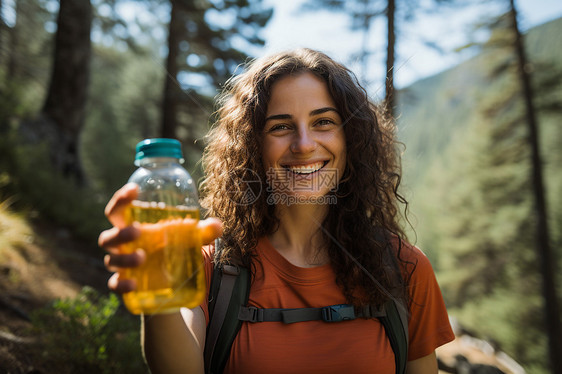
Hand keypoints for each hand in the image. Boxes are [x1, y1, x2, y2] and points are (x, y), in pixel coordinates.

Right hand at [98, 183, 222, 293]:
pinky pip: (115, 285)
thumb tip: (217, 226)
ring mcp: (122, 265)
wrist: (172, 280)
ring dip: (123, 258)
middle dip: (120, 232)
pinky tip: (133, 284)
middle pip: (108, 236)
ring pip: (111, 260)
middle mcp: (123, 245)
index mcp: (132, 226)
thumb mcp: (189, 238)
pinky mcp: (125, 284)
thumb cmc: (174, 247)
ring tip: (142, 257)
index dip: (121, 199)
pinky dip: (121, 285)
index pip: (118, 210)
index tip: (134, 189)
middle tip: (138, 231)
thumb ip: (203, 230)